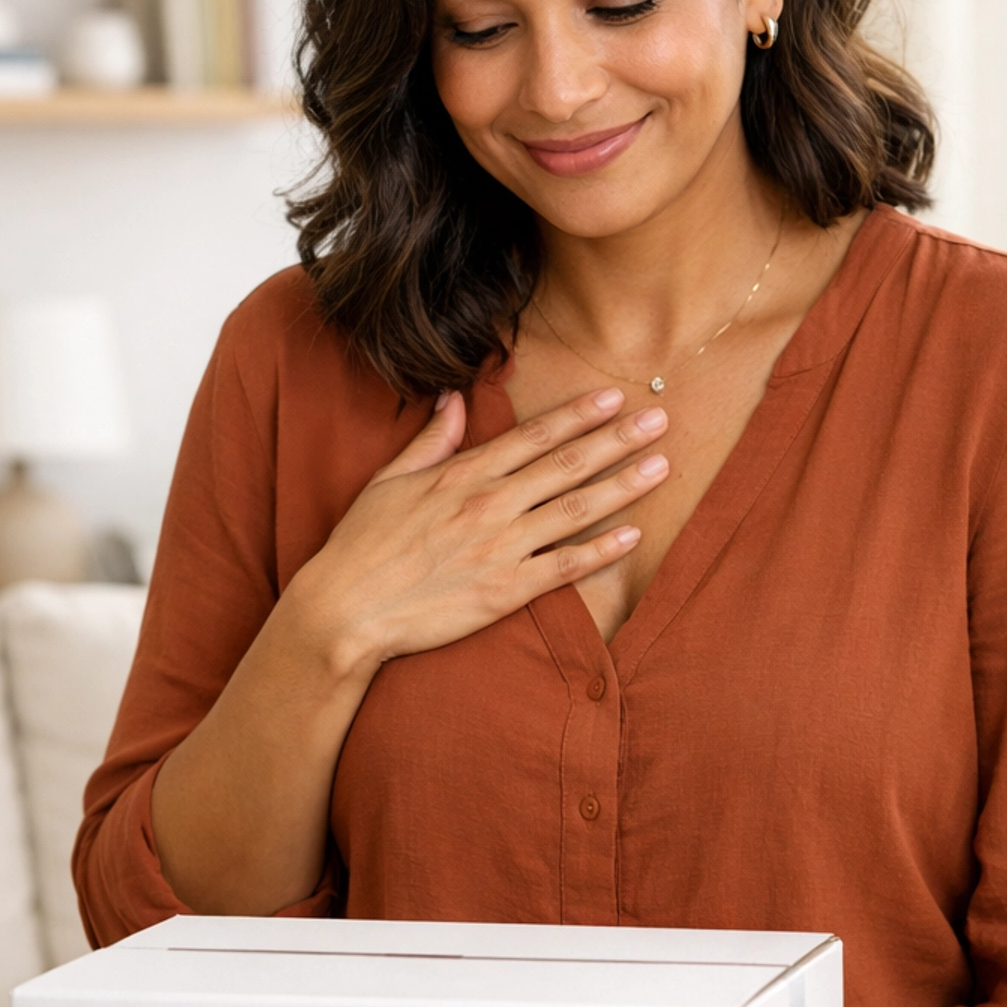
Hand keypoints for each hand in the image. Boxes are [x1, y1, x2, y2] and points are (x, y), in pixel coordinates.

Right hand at [293, 385, 670, 682]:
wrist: (345, 610)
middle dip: (618, 439)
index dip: (578, 414)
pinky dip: (602, 551)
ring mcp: (500, 548)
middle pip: (567, 465)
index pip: (534, 436)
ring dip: (623, 486)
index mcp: (462, 474)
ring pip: (576, 510)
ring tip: (661, 466)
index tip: (613, 396)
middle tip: (660, 420)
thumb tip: (455, 399)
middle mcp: (489, 504)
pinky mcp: (505, 591)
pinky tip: (634, 536)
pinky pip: (565, 567)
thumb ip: (430, 440)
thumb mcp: (389, 481)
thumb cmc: (361, 546)